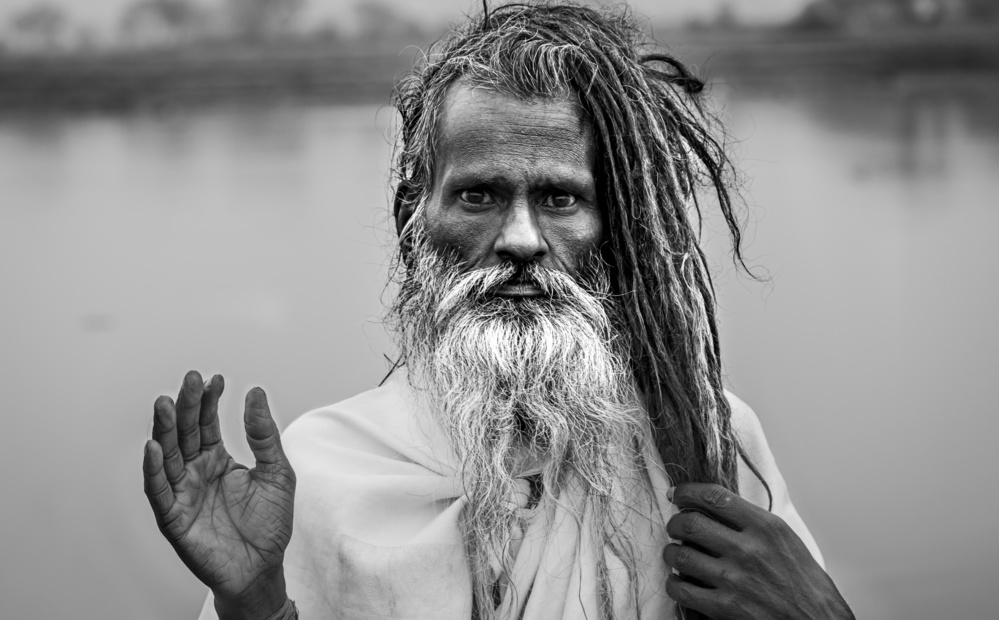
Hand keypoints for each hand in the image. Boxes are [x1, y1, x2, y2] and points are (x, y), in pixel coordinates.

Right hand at [143, 371, 295, 619]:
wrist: (263, 568)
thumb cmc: (269, 524)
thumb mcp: (277, 471)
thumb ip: (263, 434)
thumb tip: (256, 393)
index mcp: (217, 460)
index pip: (206, 423)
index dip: (208, 400)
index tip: (215, 378)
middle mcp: (195, 472)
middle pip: (185, 433)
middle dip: (185, 406)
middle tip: (189, 379)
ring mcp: (183, 493)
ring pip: (167, 455)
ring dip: (164, 429)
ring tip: (166, 402)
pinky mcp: (174, 517)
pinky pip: (160, 490)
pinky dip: (153, 469)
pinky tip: (154, 446)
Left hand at [663, 482, 853, 619]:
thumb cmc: (805, 584)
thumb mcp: (785, 540)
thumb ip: (752, 522)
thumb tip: (716, 507)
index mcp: (766, 527)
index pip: (714, 497)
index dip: (687, 491)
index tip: (677, 493)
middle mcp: (748, 550)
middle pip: (690, 523)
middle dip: (674, 522)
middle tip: (675, 526)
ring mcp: (735, 579)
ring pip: (680, 555)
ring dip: (671, 553)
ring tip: (675, 554)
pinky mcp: (725, 608)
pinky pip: (682, 589)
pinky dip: (674, 584)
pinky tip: (680, 582)